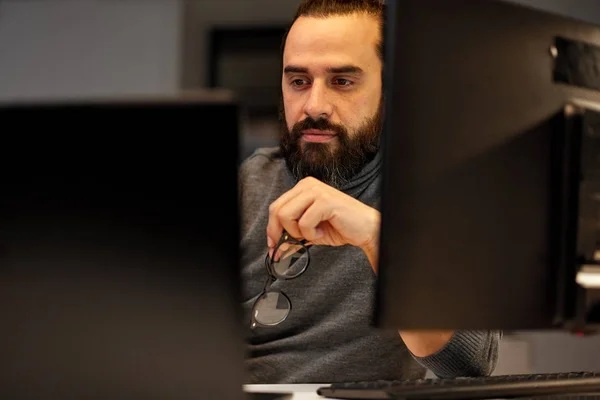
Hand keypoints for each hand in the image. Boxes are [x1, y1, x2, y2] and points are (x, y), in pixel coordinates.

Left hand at [266, 177, 380, 269]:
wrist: (365, 229)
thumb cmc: (340, 227)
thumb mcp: (310, 232)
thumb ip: (292, 237)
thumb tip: (275, 248)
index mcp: (303, 188)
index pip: (276, 206)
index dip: (271, 228)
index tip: (273, 245)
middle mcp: (308, 185)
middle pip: (277, 210)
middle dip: (280, 232)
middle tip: (291, 245)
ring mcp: (316, 191)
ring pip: (286, 215)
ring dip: (298, 232)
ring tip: (314, 234)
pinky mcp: (324, 201)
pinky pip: (304, 222)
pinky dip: (312, 234)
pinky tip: (323, 232)